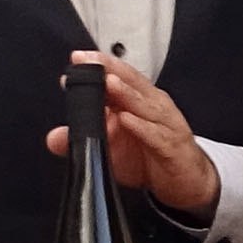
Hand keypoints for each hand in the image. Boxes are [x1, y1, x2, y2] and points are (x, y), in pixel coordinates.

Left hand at [52, 50, 218, 225]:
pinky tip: (128, 120)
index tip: (77, 60)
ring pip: (146, 105)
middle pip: (133, 83)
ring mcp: (166, 125)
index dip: (100, 67)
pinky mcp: (174, 147)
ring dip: (127, 93)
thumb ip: (84, 140)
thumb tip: (55, 138)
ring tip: (108, 84)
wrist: (187, 183)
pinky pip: (157, 136)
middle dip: (110, 70)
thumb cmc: (151, 157)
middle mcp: (153, 107)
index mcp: (139, 101)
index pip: (119, 78)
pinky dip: (143, 128)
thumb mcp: (112, 149)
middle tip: (88, 61)